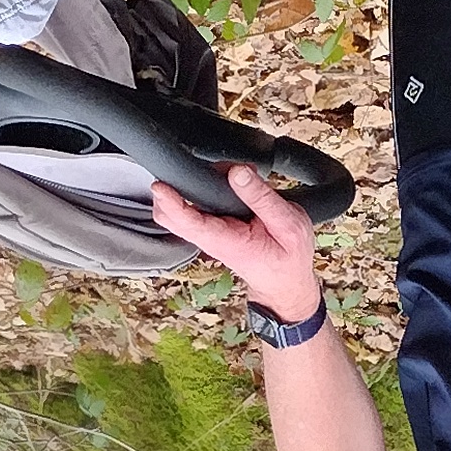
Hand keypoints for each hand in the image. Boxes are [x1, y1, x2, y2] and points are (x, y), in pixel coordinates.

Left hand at [148, 166, 321, 326]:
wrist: (285, 282)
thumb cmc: (289, 258)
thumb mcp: (289, 226)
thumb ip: (262, 198)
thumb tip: (238, 172)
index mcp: (225, 240)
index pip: (187, 222)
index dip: (171, 202)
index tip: (161, 185)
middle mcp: (209, 237)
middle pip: (170, 216)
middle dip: (177, 186)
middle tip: (207, 168)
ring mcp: (208, 232)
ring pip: (179, 207)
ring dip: (195, 183)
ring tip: (230, 172)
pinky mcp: (212, 226)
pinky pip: (195, 205)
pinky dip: (207, 187)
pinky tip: (231, 180)